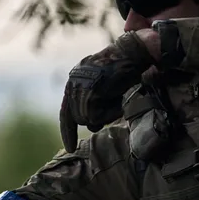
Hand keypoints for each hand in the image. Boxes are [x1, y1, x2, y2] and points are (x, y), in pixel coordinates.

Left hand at [59, 31, 156, 152]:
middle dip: (98, 116)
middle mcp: (73, 83)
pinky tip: (119, 95)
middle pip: (79, 118)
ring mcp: (79, 88)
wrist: (132, 51)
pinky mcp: (88, 93)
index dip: (68, 130)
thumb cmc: (124, 68)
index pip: (66, 111)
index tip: (69, 148)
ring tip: (117, 94)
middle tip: (115, 99)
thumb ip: (94, 105)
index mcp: (74, 80)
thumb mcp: (105, 87)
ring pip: (89, 120)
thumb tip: (92, 127)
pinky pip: (99, 117)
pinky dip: (112, 112)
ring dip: (107, 113)